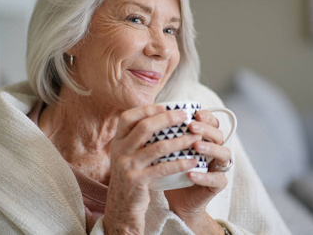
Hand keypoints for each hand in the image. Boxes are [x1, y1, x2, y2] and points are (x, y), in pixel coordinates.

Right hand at [103, 105, 201, 233]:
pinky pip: (163, 168)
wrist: (121, 206)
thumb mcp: (127, 154)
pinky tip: (193, 161)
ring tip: (195, 138)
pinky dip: (180, 163)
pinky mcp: (138, 180)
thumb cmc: (131, 175)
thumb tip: (159, 115)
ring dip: (179, 141)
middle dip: (166, 119)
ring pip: (157, 147)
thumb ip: (136, 138)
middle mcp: (119, 151)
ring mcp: (127, 166)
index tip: (164, 106)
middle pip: (144, 128)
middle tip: (184, 116)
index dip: (146, 109)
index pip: (127, 117)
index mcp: (117, 141)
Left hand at [164, 110, 231, 233]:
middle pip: (219, 135)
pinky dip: (204, 175)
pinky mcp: (218, 184)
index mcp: (205, 139)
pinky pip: (216, 178)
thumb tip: (150, 114)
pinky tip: (191, 173)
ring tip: (196, 146)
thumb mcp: (167, 150)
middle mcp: (216, 150)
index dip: (206, 116)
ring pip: (224, 153)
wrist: (176, 199)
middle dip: (206, 129)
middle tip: (192, 126)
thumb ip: (166, 134)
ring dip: (210, 148)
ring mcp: (219, 167)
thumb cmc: (171, 170)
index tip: (194, 113)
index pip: (212, 123)